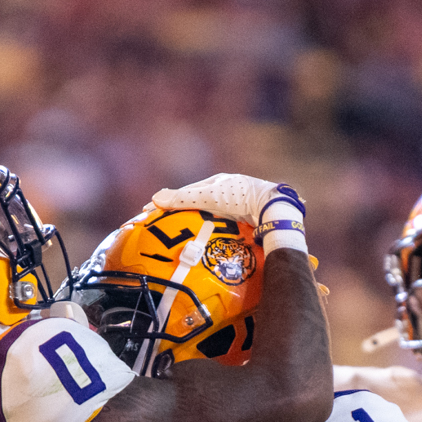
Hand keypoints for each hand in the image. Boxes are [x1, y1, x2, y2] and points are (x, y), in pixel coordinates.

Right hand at [149, 174, 306, 239]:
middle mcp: (227, 191)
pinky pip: (224, 225)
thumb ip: (182, 198)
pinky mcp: (246, 219)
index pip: (186, 192)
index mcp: (217, 182)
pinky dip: (212, 230)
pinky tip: (206, 239)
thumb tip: (155, 197)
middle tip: (162, 226)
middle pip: (198, 203)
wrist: (272, 209)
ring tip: (180, 234)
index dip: (167, 202)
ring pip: (211, 215)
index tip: (149, 212)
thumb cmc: (240, 197)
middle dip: (180, 212)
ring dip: (196, 223)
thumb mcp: (208, 197)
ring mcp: (238, 205)